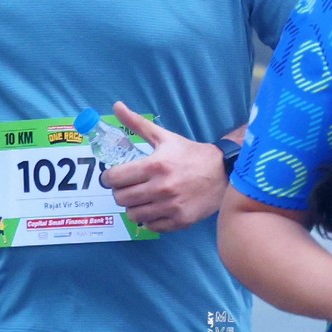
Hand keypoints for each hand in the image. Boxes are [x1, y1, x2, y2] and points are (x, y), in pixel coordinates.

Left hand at [97, 103, 225, 231]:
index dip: (109, 178)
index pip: (115, 178)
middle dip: (119, 192)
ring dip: (133, 206)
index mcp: (154, 166)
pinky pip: (151, 226)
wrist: (223, 172)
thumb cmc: (190, 154)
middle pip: (121, 198)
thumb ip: (138, 124)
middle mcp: (161, 188)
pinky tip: (154, 208)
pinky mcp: (179, 220)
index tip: (112, 177)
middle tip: (126, 187)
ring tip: (140, 198)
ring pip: (133, 214)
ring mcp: (170, 206)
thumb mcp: (164, 136)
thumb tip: (116, 106)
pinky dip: (148, 219)